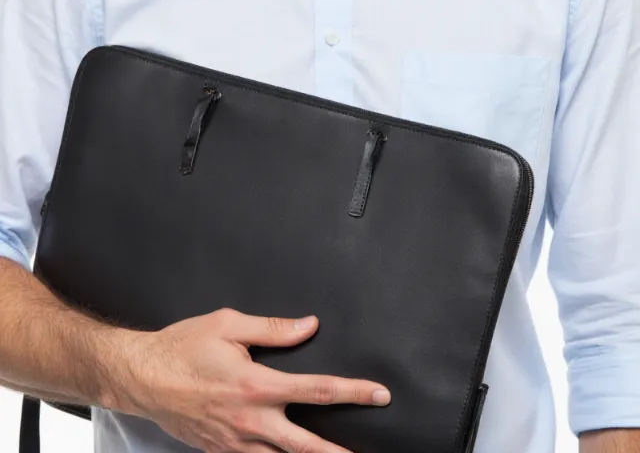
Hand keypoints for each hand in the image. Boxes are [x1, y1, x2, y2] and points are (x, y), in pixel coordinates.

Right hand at [115, 307, 390, 452]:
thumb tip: (309, 326)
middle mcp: (251, 421)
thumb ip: (272, 329)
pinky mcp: (222, 452)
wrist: (142, 378)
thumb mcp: (228, 325)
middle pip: (307, 445)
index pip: (316, 390)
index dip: (352, 392)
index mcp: (256, 385)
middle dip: (339, 452)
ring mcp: (236, 443)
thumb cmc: (183, 347)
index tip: (380, 394)